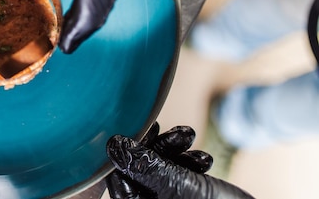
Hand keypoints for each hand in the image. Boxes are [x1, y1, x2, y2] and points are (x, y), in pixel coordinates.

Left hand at [106, 123, 254, 198]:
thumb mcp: (176, 184)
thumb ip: (145, 166)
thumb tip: (114, 145)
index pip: (118, 179)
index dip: (126, 152)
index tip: (139, 129)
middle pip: (140, 169)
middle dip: (157, 146)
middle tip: (169, 130)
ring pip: (161, 167)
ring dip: (175, 149)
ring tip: (190, 137)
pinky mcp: (187, 196)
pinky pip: (179, 173)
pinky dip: (189, 161)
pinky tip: (205, 159)